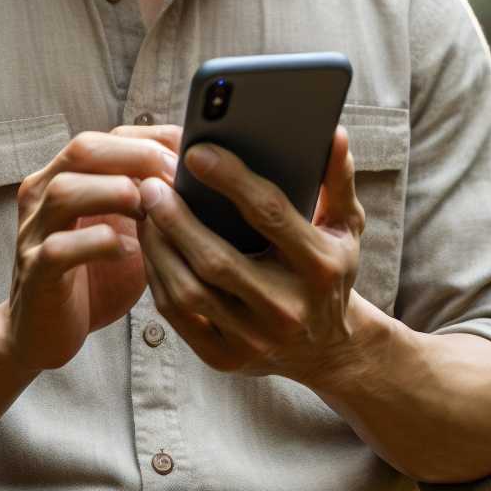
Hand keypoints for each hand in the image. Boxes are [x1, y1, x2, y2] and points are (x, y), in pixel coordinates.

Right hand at [0, 123, 182, 372]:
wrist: (43, 331)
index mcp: (66, 176)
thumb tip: (206, 177)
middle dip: (137, 157)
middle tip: (176, 179)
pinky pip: (60, 248)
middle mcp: (43, 196)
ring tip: (152, 211)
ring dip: (117, 194)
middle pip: (83, 149)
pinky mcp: (36, 273)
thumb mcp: (127, 229)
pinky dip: (99, 244)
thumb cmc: (94, 274)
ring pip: (65, 191)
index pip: (108, 136)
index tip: (190, 155)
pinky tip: (130, 252)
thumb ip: (150, 200)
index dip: (152, 139)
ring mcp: (35, 234)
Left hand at [135, 125, 365, 382]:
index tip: (196, 152)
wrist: (328, 350)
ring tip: (145, 210)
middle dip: (177, 218)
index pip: (270, 215)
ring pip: (189, 290)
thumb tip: (332, 132)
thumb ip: (339, 178)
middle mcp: (287, 309)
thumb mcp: (346, 226)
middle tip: (151, 183)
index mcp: (320, 267)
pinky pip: (178, 315)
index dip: (231, 180)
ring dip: (159, 246)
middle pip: (217, 260)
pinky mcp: (225, 358)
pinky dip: (158, 276)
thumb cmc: (331, 272)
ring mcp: (254, 339)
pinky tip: (151, 245)